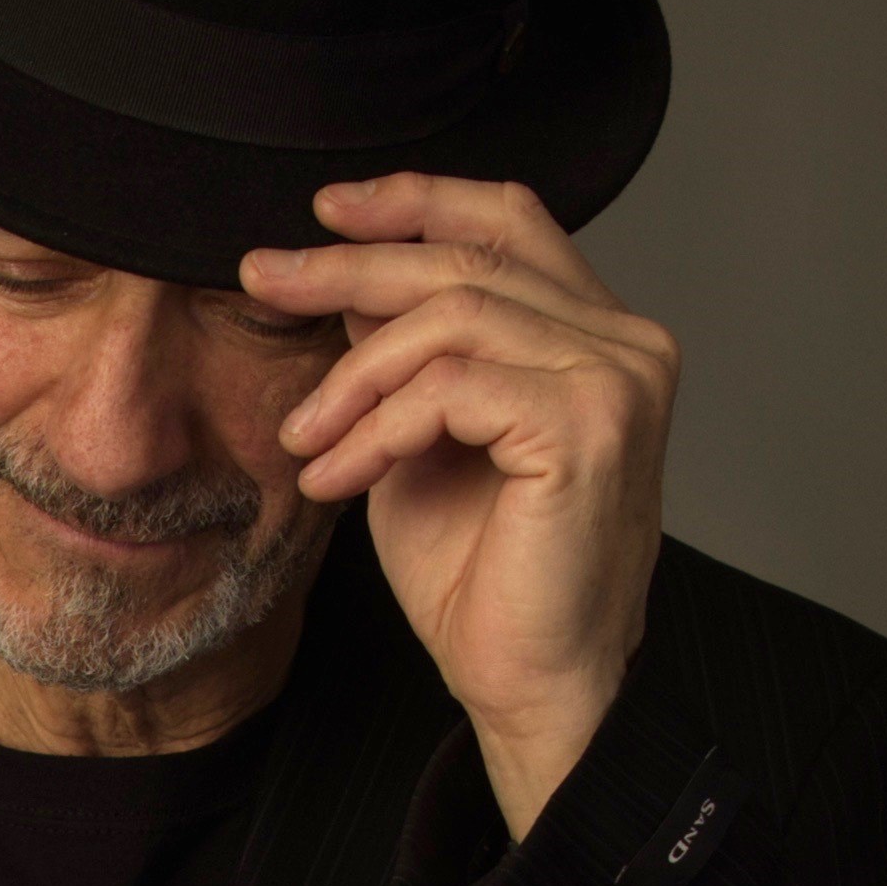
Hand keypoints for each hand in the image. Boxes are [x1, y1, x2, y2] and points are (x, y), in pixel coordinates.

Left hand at [240, 173, 677, 840]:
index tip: (326, 210)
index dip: (418, 201)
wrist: (528, 684)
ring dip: (352, 377)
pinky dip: (376, 427)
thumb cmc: (481, 575)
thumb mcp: (421, 433)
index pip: (511, 220)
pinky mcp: (589, 426)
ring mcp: (618, 381)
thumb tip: (346, 277)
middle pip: (466, 260)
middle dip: (347, 266)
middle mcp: (626, 344)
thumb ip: (406, 351)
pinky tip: (338, 477)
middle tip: (260, 277)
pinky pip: (450, 386)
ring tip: (304, 438)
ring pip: (450, 317)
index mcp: (598, 335)